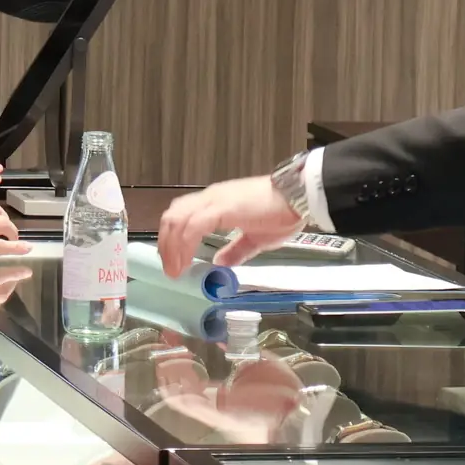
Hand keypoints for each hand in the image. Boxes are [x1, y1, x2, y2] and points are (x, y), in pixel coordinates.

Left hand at [157, 175, 301, 273]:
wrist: (299, 196)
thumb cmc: (282, 213)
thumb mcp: (256, 238)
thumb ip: (236, 250)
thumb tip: (221, 262)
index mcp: (216, 203)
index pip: (182, 216)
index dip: (172, 239)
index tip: (174, 263)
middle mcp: (210, 198)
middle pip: (172, 216)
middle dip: (166, 244)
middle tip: (170, 269)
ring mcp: (214, 201)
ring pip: (177, 219)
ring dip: (170, 246)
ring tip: (174, 269)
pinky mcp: (222, 208)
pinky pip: (193, 226)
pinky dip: (184, 245)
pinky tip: (185, 262)